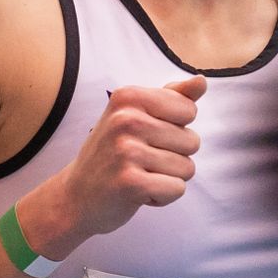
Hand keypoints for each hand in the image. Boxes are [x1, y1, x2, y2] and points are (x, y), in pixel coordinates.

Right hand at [25, 76, 205, 255]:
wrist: (76, 196)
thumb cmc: (113, 153)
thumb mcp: (136, 116)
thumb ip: (173, 97)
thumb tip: (202, 81)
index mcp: (128, 96)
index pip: (188, 110)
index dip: (176, 129)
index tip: (147, 136)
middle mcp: (125, 119)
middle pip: (192, 141)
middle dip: (174, 157)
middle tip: (140, 161)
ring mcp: (126, 151)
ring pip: (187, 168)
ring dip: (168, 178)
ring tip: (139, 175)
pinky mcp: (130, 183)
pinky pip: (177, 189)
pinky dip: (163, 196)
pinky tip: (138, 193)